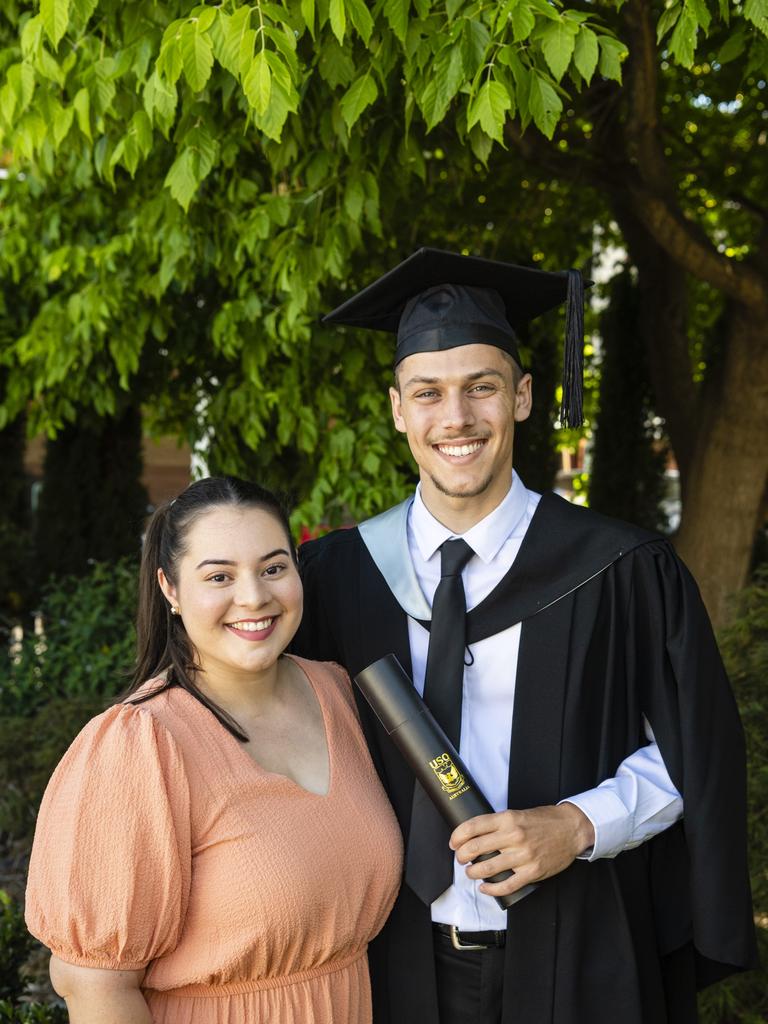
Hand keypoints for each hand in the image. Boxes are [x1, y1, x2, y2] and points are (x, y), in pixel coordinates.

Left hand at [449, 802, 594, 896]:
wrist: (572, 829)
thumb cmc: (544, 820)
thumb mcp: (518, 813)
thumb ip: (499, 824)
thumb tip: (476, 835)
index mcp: (508, 819)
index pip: (473, 826)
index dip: (457, 836)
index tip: (453, 842)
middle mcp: (513, 836)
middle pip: (475, 848)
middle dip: (461, 856)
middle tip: (460, 859)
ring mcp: (523, 855)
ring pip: (487, 869)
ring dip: (473, 873)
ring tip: (471, 872)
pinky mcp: (532, 872)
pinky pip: (506, 885)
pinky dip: (491, 890)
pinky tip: (485, 888)